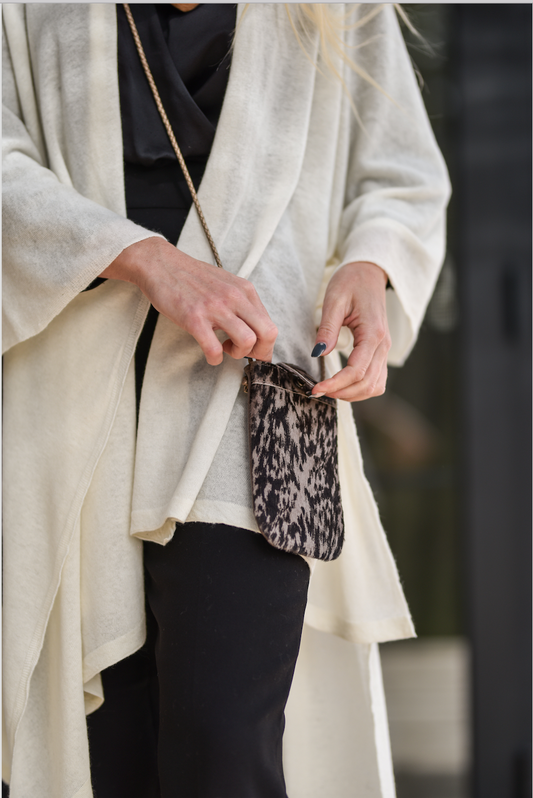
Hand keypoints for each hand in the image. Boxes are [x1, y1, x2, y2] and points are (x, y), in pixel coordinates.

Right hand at [101, 237, 277, 364]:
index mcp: (245, 290)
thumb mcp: (226, 284)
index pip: (270, 324)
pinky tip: (209, 354)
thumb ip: (242, 304)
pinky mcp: (194, 318)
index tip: (254, 350)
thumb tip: (256, 330)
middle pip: (267, 334)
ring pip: (246, 341)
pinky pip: (214, 349)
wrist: (161, 264)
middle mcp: (234, 298)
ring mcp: (215, 308)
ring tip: (225, 349)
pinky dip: (214, 358)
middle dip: (259, 352)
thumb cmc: (192, 278)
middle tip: (243, 353)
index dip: (265, 345)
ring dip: (238, 354)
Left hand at [311, 261, 390, 401]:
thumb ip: (328, 328)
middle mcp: (383, 345)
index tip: (316, 388)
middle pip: (367, 383)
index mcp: (373, 333)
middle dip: (342, 392)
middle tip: (318, 391)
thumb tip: (319, 352)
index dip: (335, 384)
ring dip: (353, 394)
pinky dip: (362, 388)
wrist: (369, 272)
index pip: (356, 370)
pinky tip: (343, 385)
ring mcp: (384, 349)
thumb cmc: (351, 281)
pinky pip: (377, 379)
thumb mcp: (334, 299)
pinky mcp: (381, 351)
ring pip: (375, 385)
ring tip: (330, 390)